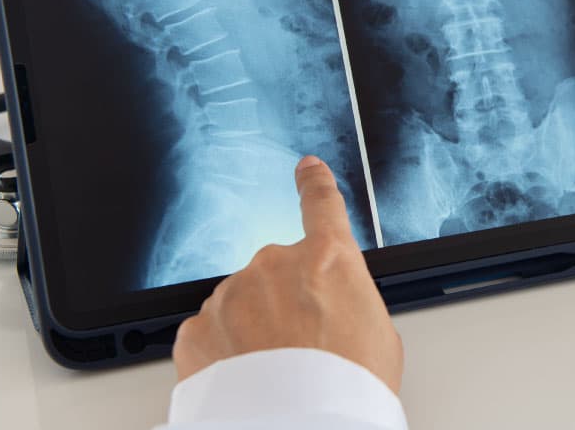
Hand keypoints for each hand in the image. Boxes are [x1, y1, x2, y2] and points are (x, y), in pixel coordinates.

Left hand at [173, 156, 402, 390]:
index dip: (314, 184)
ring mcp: (230, 295)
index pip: (321, 204)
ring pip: (241, 304)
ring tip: (275, 373)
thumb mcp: (378, 335)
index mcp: (328, 259)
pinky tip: (245, 380)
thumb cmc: (349, 388)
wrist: (298, 424)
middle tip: (303, 349)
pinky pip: (211, 335)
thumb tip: (335, 310)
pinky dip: (224, 355)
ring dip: (252, 330)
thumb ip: (350, 302)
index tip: (307, 169)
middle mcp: (274, 265)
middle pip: (278, 273)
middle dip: (284, 302)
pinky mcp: (196, 331)